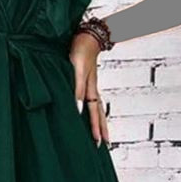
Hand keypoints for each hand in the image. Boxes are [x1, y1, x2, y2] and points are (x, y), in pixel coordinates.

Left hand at [70, 32, 108, 146]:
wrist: (87, 36)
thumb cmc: (80, 49)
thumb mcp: (76, 69)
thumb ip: (77, 89)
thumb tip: (78, 109)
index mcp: (90, 88)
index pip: (93, 113)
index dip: (95, 127)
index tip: (97, 142)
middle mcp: (93, 89)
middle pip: (99, 114)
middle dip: (102, 130)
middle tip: (104, 146)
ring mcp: (92, 86)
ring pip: (98, 109)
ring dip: (101, 123)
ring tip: (102, 136)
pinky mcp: (88, 82)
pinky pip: (94, 101)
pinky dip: (95, 112)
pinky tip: (92, 115)